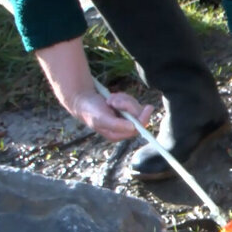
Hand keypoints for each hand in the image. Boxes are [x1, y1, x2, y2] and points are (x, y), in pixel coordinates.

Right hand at [34, 38, 152, 141]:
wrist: (82, 99)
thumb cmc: (90, 110)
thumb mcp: (101, 118)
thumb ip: (117, 124)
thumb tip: (133, 128)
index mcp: (117, 134)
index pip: (136, 129)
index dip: (143, 118)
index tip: (148, 107)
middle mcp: (122, 128)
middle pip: (137, 116)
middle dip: (127, 104)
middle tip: (112, 100)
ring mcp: (124, 118)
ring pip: (135, 107)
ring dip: (122, 99)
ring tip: (109, 99)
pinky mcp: (123, 109)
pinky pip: (130, 101)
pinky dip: (122, 97)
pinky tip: (111, 98)